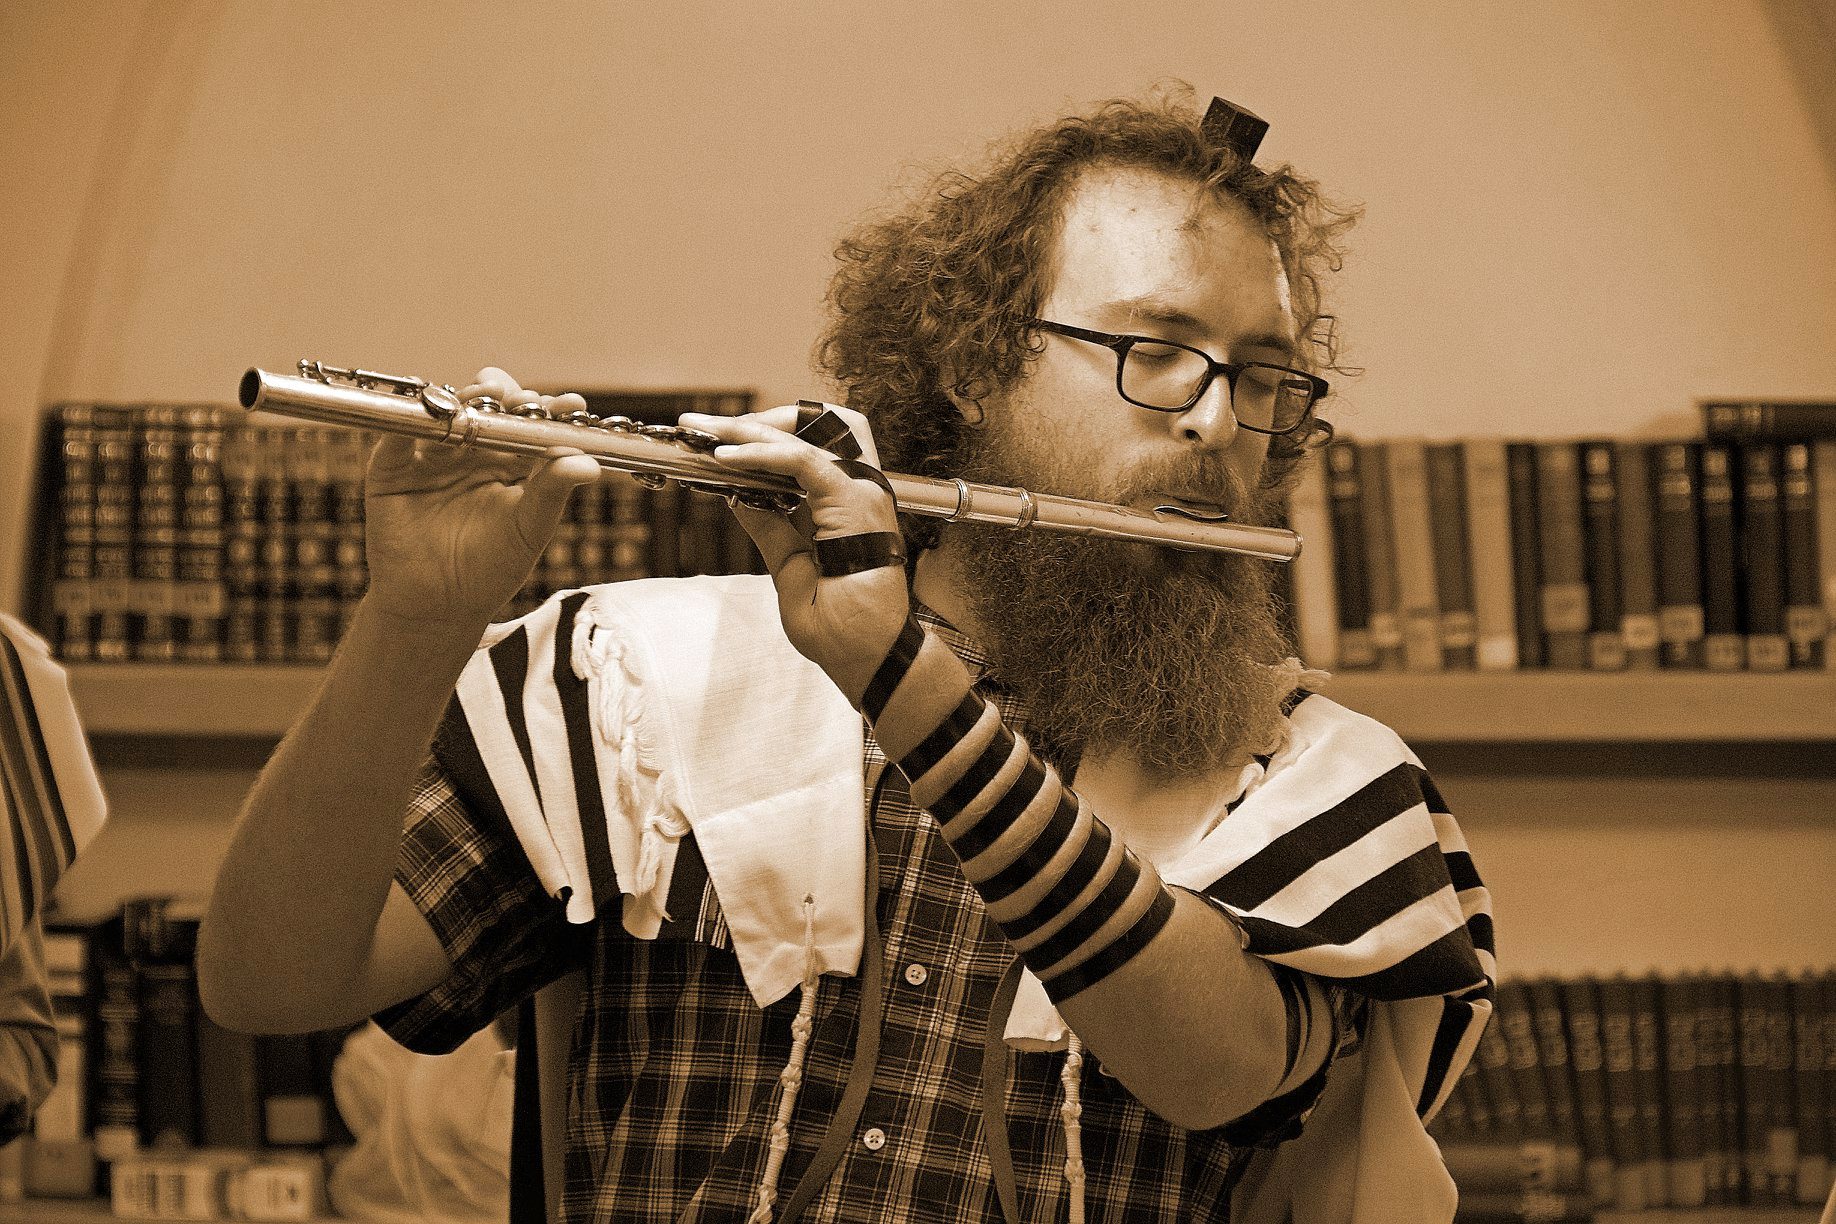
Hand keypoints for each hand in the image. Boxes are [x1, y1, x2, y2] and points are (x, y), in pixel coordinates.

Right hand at [361, 368, 601, 628]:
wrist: (436, 605)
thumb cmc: (490, 568)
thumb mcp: (528, 529)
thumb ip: (551, 492)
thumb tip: (589, 465)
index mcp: (512, 462)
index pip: (532, 425)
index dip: (550, 410)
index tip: (570, 403)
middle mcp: (473, 450)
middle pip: (488, 407)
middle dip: (505, 394)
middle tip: (519, 397)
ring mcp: (432, 454)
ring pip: (446, 412)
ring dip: (463, 399)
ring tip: (483, 397)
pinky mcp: (392, 465)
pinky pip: (397, 434)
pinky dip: (409, 417)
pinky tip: (425, 409)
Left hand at [680, 403, 908, 703]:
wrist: (866, 656)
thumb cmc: (839, 625)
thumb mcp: (788, 566)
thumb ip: (768, 526)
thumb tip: (738, 496)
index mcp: (844, 503)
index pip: (807, 446)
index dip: (761, 436)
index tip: (711, 440)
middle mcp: (857, 489)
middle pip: (815, 423)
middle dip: (759, 418)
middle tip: (706, 426)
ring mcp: (861, 492)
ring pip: (809, 430)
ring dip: (754, 425)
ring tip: (710, 431)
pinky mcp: (854, 502)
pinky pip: (801, 461)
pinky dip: (760, 453)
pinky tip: (725, 458)